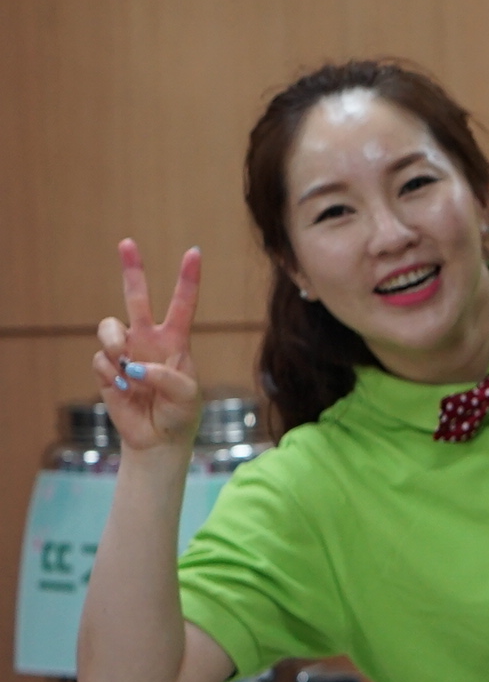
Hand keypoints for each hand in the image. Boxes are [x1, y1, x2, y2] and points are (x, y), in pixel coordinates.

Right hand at [91, 240, 205, 451]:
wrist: (158, 438)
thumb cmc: (180, 414)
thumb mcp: (186, 395)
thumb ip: (167, 378)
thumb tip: (135, 365)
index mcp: (176, 341)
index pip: (183, 304)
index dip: (188, 279)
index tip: (194, 252)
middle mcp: (149, 340)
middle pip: (136, 298)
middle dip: (132, 270)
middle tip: (127, 242)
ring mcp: (126, 352)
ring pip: (109, 327)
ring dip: (114, 344)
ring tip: (127, 368)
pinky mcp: (107, 369)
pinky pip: (101, 361)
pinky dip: (112, 377)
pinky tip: (125, 390)